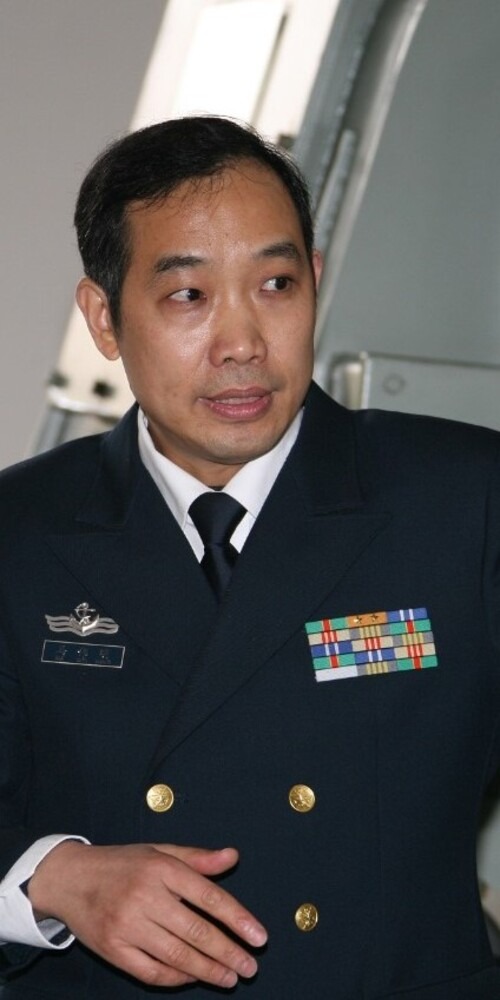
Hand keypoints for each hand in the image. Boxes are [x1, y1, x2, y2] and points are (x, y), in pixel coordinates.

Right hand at [28, 841, 266, 989]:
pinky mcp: (112, 948)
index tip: (259, 937)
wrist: (68, 878)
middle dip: (227, 952)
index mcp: (160, 868)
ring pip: (176, 955)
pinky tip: (193, 978)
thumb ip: (197, 858)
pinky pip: (150, 971)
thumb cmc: (121, 863)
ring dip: (207, 970)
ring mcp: (126, 925)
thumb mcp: (159, 851)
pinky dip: (175, 978)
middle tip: (249, 967)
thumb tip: (232, 856)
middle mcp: (144, 896)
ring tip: (229, 977)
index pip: (208, 896)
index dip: (237, 919)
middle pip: (195, 930)